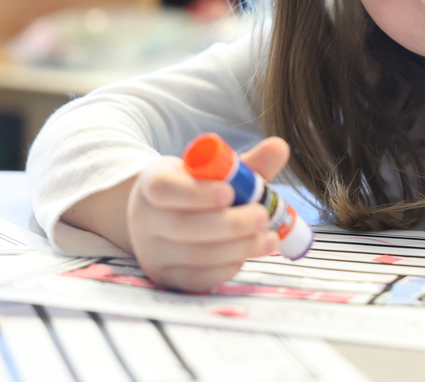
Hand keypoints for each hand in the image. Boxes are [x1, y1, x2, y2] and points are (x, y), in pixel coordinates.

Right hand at [127, 137, 290, 291]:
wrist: (166, 219)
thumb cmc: (199, 190)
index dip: (196, 193)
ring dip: (239, 247)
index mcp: (154, 182)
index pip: (164, 188)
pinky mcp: (167, 277)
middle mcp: (145, 218)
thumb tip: (279, 146)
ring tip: (268, 237)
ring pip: (196, 255)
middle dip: (231, 224)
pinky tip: (249, 252)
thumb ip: (247, 163)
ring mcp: (154, 252)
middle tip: (263, 216)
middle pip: (184, 226)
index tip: (229, 192)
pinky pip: (199, 278)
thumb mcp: (217, 172)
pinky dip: (229, 265)